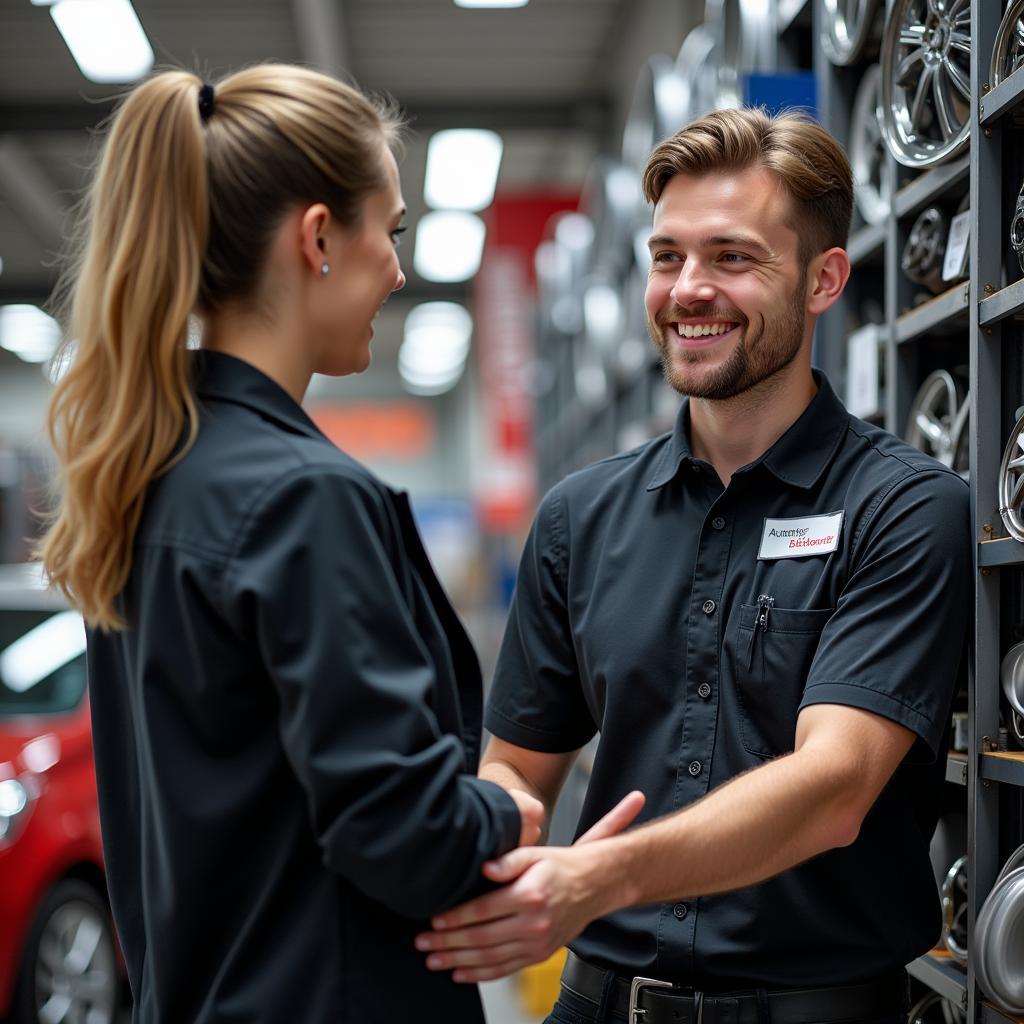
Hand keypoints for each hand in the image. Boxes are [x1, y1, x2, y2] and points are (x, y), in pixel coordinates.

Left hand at [414, 790, 644, 981]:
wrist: (593, 885)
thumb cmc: (560, 866)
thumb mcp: (535, 853)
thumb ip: (508, 860)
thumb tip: (484, 867)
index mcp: (529, 896)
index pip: (483, 910)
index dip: (456, 918)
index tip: (434, 919)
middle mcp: (534, 924)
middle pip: (482, 938)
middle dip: (448, 943)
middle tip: (423, 942)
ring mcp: (537, 943)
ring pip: (490, 958)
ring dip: (458, 961)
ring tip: (434, 959)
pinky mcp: (539, 955)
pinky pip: (505, 969)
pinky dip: (481, 974)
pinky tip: (461, 972)